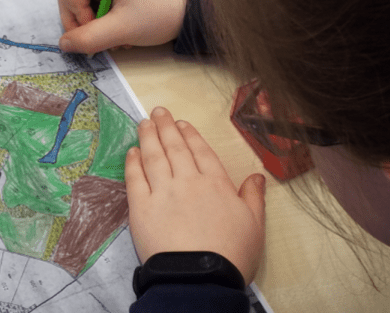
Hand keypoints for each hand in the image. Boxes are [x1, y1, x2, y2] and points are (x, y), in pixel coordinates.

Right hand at [57, 0, 187, 53]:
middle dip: (86, 24)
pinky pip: (98, 9)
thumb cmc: (162, 12)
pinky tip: (123, 32)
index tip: (95, 31)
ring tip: (119, 37)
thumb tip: (63, 44)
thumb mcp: (122, 28)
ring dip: (97, 28)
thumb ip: (89, 37)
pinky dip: (106, 25)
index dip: (75, 17)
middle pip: (73, 0)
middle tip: (105, 38)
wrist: (195, 11)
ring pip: (85, 8)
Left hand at [125, 107, 265, 284]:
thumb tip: (257, 176)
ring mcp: (163, 192)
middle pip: (175, 148)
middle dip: (166, 127)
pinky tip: (132, 151)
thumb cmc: (230, 254)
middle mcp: (188, 181)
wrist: (199, 277)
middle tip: (158, 111)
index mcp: (216, 184)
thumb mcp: (254, 225)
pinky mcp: (141, 207)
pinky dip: (133, 162)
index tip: (182, 123)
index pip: (201, 151)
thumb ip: (253, 197)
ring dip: (148, 136)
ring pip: (154, 157)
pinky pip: (135, 178)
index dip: (190, 135)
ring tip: (144, 123)